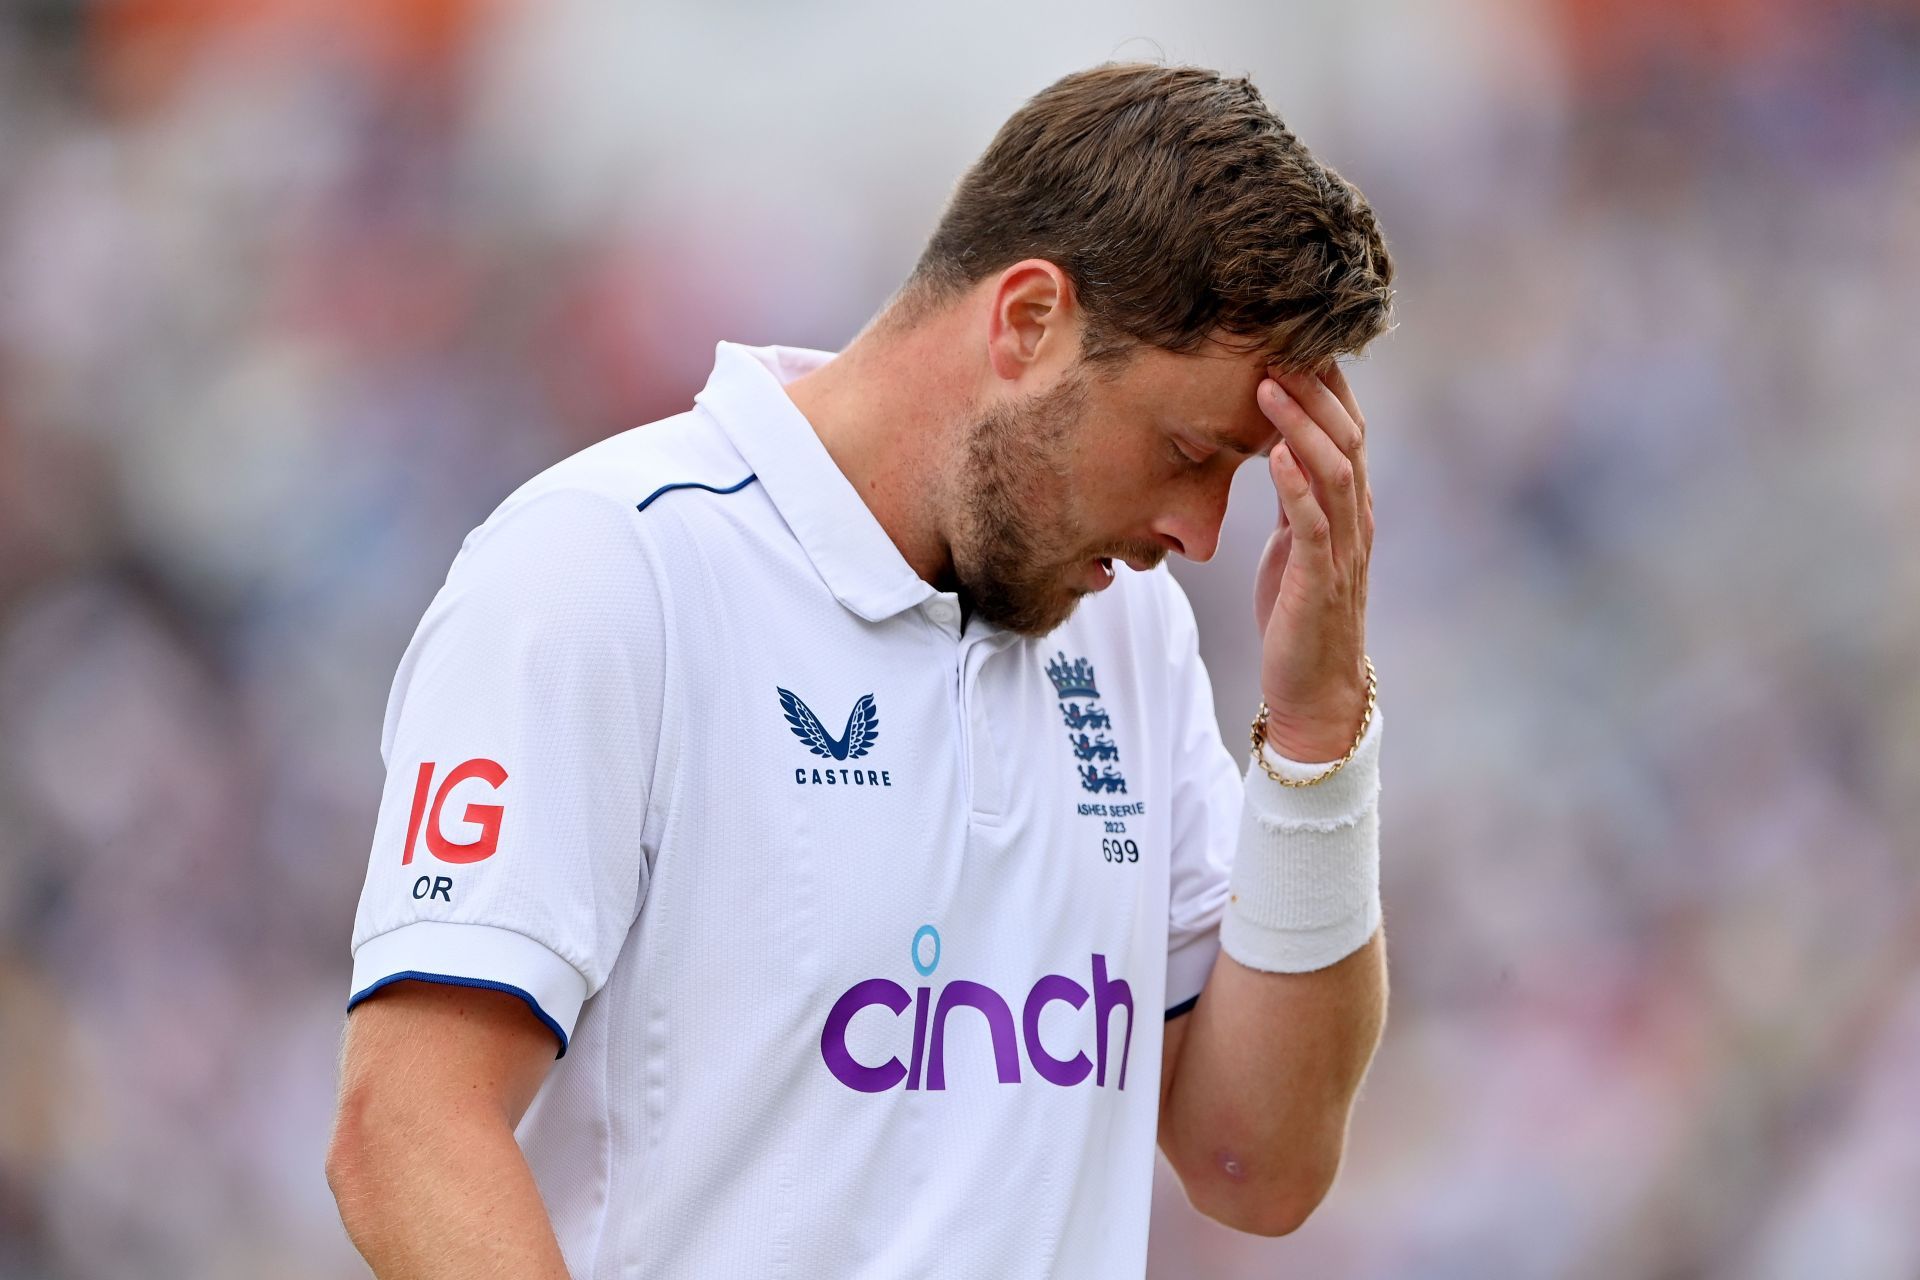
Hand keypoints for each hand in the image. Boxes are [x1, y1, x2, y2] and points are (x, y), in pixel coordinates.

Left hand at [1250, 363, 1373, 762]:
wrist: (1313, 690)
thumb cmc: (1299, 615)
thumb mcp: (1295, 545)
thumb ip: (1297, 500)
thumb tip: (1280, 453)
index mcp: (1350, 508)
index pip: (1348, 431)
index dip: (1327, 386)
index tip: (1294, 341)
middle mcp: (1356, 521)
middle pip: (1348, 438)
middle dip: (1315, 390)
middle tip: (1278, 345)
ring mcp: (1343, 550)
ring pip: (1333, 471)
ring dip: (1299, 426)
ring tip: (1267, 386)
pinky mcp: (1320, 580)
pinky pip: (1313, 524)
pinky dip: (1296, 486)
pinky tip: (1274, 456)